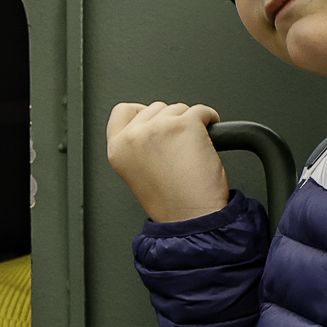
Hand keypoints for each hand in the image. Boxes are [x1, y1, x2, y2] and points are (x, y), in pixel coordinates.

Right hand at [106, 101, 231, 222]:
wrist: (191, 218)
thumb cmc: (171, 204)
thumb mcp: (137, 174)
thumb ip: (137, 147)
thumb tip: (153, 127)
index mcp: (117, 149)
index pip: (122, 111)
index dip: (142, 113)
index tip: (155, 121)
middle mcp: (133, 136)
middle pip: (154, 108)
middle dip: (169, 122)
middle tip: (177, 148)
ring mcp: (159, 127)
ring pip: (178, 109)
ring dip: (189, 124)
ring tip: (191, 151)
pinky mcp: (185, 124)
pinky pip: (202, 111)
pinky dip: (209, 120)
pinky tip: (207, 140)